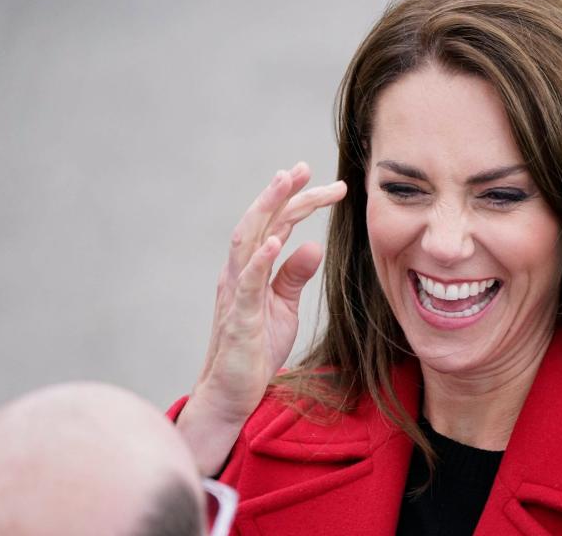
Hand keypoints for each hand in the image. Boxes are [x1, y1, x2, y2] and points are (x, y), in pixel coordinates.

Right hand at [177, 163, 346, 473]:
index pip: (277, 225)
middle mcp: (239, 273)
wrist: (232, 394)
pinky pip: (246, 285)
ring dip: (265, 210)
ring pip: (246, 241)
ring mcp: (235, 294)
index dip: (299, 201)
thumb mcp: (284, 307)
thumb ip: (295, 275)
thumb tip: (314, 245)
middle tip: (304, 167)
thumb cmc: (256, 349)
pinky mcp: (238, 320)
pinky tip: (273, 241)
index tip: (329, 184)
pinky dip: (258, 260)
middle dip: (281, 192)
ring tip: (284, 183)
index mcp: (253, 269)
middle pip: (259, 222)